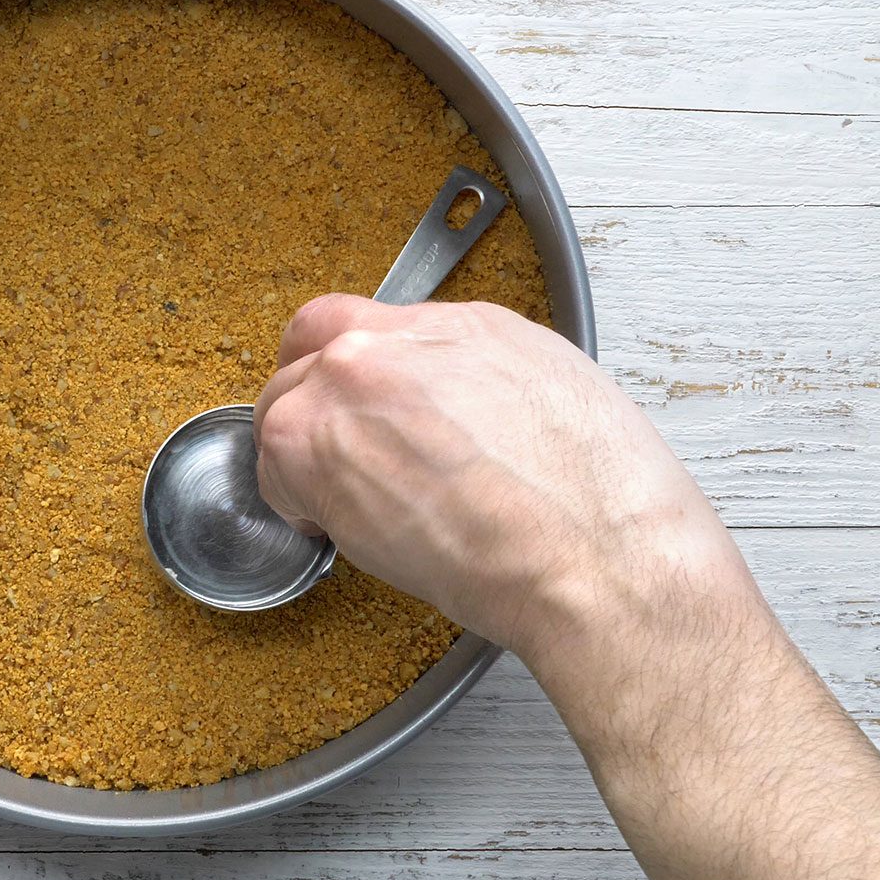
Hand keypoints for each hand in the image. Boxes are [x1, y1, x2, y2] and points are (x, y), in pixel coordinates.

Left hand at [254, 295, 879, 879]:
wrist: (600, 559)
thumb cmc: (605, 503)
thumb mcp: (557, 394)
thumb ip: (477, 378)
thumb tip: (448, 401)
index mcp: (461, 323)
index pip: (357, 319)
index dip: (342, 366)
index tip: (346, 400)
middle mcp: (395, 342)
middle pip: (308, 358)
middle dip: (320, 413)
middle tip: (346, 465)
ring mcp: (348, 389)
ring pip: (282, 411)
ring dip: (304, 460)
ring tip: (354, 507)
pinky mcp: (315, 451)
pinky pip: (275, 471)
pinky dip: (296, 503)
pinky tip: (347, 530)